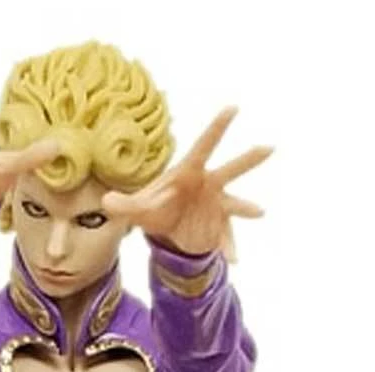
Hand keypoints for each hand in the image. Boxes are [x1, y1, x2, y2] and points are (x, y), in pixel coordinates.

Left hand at [102, 106, 271, 261]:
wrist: (164, 228)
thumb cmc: (154, 206)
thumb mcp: (137, 208)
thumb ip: (124, 204)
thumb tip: (105, 202)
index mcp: (189, 172)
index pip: (203, 146)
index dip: (216, 127)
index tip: (232, 108)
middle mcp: (208, 185)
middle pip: (230, 170)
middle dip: (247, 159)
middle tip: (269, 148)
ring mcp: (217, 205)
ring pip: (235, 203)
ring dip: (246, 207)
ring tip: (259, 212)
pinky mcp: (219, 226)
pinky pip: (225, 238)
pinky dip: (228, 248)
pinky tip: (232, 260)